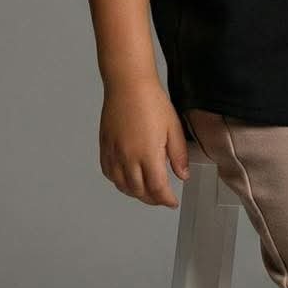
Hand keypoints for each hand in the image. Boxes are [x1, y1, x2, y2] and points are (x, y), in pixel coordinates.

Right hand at [98, 75, 192, 206]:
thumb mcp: (173, 128)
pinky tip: (126, 179)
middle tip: (161, 198)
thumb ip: (178, 155)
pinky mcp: (105, 147)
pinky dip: (118, 182)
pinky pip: (108, 173)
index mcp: (148, 155)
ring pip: (122, 185)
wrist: (128, 85)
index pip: (157, 188)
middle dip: (152, 199)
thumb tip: (182, 175)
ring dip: (135, 193)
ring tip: (146, 192)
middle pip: (139, 191)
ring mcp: (114, 153)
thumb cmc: (152, 102)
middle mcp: (128, 158)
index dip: (166, 199)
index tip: (172, 202)